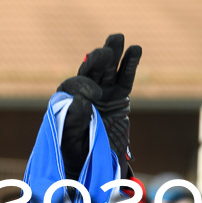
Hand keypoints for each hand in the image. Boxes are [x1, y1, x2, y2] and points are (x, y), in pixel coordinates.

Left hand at [58, 34, 141, 177]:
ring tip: (117, 37)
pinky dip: (129, 65)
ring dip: (113, 54)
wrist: (91, 165)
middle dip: (96, 60)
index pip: (74, 85)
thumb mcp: (70, 140)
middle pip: (89, 72)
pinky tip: (135, 50)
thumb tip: (80, 100)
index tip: (94, 96)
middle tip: (104, 52)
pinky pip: (124, 79)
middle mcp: (83, 95)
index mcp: (65, 102)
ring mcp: (102, 95)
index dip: (84, 86)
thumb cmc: (74, 154)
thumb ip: (73, 120)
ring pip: (107, 71)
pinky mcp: (118, 99)